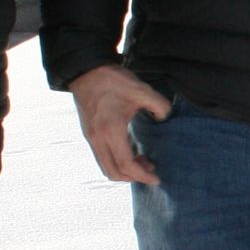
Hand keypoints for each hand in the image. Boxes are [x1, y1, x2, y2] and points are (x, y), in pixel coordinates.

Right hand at [68, 63, 172, 184]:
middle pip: (113, 172)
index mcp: (111, 130)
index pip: (126, 164)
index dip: (142, 175)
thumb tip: (164, 118)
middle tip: (151, 171)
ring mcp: (91, 138)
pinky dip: (116, 162)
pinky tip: (130, 151)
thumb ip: (158, 105)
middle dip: (133, 177)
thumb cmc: (112, 80)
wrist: (86, 71)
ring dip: (124, 170)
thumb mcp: (141, 89)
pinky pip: (102, 157)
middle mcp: (98, 139)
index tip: (156, 178)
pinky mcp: (89, 134)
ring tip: (143, 162)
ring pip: (106, 167)